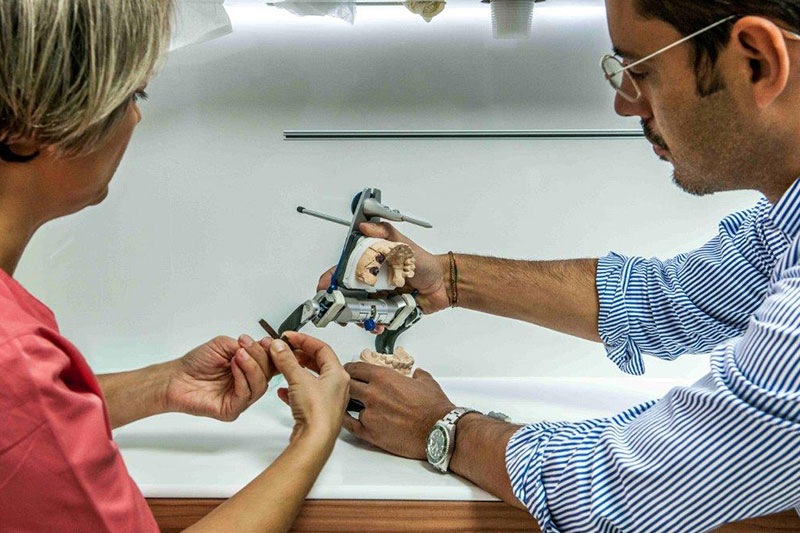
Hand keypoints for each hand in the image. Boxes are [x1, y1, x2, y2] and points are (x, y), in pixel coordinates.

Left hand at [165, 335, 274, 421]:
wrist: (176, 378)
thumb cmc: (196, 363)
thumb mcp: (223, 344)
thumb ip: (244, 345)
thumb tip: (260, 346)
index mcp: (248, 368)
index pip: (270, 363)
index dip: (272, 353)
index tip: (268, 341)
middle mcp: (247, 383)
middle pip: (269, 374)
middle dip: (260, 357)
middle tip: (246, 346)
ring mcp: (241, 398)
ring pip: (260, 385)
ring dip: (252, 367)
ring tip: (239, 354)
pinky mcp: (232, 409)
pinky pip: (245, 395)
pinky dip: (242, 378)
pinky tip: (234, 366)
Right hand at [267, 332, 350, 443]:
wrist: (315, 441)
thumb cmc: (317, 414)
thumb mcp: (298, 379)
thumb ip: (287, 360)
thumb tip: (280, 346)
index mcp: (338, 374)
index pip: (322, 348)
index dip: (304, 340)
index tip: (289, 337)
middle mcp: (337, 386)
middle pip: (318, 362)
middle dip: (300, 355)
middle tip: (285, 350)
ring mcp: (328, 399)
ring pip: (311, 379)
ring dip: (296, 371)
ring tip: (283, 366)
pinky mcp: (318, 412)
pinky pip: (306, 395)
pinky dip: (294, 389)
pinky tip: (284, 391)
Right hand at [317, 222, 449, 315]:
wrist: (442, 284)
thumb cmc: (424, 263)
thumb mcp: (403, 244)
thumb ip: (385, 234)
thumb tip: (365, 226)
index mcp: (369, 263)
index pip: (341, 271)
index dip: (330, 282)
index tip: (326, 291)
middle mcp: (369, 281)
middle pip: (345, 295)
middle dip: (341, 307)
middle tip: (344, 314)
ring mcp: (377, 297)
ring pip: (358, 311)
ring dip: (359, 318)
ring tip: (368, 320)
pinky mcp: (386, 310)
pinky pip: (375, 320)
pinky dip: (375, 324)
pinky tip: (380, 324)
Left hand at [342, 362, 454, 459]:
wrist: (439, 430)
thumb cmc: (434, 408)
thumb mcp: (427, 383)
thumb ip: (418, 376)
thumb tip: (417, 375)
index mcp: (384, 378)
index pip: (356, 369)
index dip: (351, 369)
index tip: (349, 371)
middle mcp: (373, 394)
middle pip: (347, 385)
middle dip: (346, 385)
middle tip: (345, 386)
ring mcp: (370, 414)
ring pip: (348, 405)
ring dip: (350, 404)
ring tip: (351, 405)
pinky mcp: (370, 433)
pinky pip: (350, 425)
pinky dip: (348, 421)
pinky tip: (347, 419)